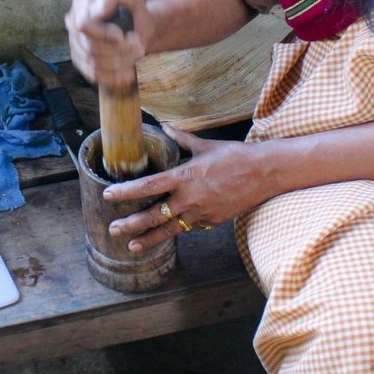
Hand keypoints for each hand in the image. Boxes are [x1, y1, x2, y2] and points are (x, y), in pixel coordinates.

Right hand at [64, 0, 155, 87]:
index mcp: (81, 2)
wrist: (136, 28)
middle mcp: (72, 21)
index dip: (104, 34)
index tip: (122, 36)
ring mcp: (73, 42)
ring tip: (136, 57)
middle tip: (138, 48)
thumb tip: (100, 8)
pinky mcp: (79, 60)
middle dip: (118, 51)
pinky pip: (93, 74)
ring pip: (92, 62)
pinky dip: (113, 76)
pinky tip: (127, 73)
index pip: (84, 26)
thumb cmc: (133, 12)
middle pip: (89, 47)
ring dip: (119, 63)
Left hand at [104, 126, 278, 252]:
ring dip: (148, 238)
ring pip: (169, 230)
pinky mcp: (212, 222)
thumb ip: (182, 139)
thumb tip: (166, 127)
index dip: (126, 192)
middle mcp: (189, 198)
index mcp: (184, 176)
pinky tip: (164, 235)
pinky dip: (175, 230)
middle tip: (113, 229)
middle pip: (153, 215)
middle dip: (131, 224)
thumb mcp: (205, 145)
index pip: (148, 186)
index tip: (108, 195)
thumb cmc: (235, 155)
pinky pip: (188, 228)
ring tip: (131, 245)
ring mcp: (201, 213)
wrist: (265, 173)